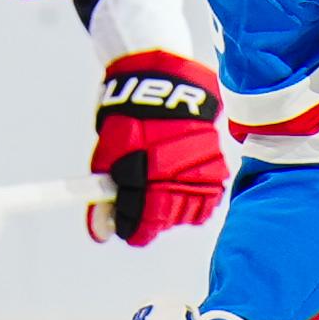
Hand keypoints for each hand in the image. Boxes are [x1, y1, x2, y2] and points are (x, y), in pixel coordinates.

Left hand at [90, 51, 228, 245]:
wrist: (162, 87)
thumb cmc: (130, 122)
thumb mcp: (106, 159)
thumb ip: (104, 198)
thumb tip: (101, 232)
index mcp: (146, 176)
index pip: (143, 224)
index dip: (132, 229)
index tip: (125, 228)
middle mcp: (178, 176)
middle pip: (168, 220)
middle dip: (152, 219)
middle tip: (141, 206)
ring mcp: (200, 171)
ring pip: (191, 211)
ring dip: (175, 210)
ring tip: (162, 194)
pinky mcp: (217, 164)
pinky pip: (211, 197)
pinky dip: (198, 199)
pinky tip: (184, 189)